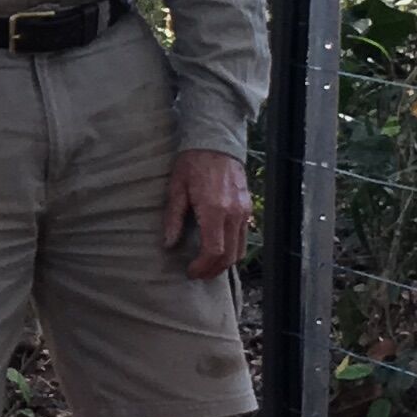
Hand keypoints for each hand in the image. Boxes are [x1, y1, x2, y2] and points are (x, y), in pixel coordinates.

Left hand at [160, 150, 251, 280]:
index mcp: (214, 210)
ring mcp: (244, 211)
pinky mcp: (248, 207)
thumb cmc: (192, 163)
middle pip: (229, 256)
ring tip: (207, 266)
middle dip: (213, 270)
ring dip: (224, 263)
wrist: (216, 142)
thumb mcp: (176, 188)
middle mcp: (233, 213)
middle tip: (198, 274)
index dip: (202, 267)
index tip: (191, 271)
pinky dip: (233, 249)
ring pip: (240, 249)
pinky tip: (219, 249)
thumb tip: (169, 244)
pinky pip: (244, 236)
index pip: (214, 251)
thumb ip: (173, 218)